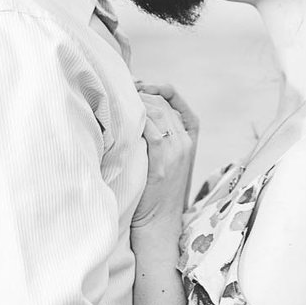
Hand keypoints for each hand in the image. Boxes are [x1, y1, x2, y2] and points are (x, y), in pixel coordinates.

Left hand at [132, 80, 198, 231]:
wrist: (160, 221)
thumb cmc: (154, 189)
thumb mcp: (162, 157)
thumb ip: (156, 133)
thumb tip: (132, 109)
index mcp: (189, 136)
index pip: (174, 98)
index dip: (153, 87)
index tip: (133, 83)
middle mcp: (186, 141)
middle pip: (162, 103)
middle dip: (138, 93)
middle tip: (117, 91)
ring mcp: (177, 152)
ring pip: (157, 113)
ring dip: (134, 105)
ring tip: (116, 103)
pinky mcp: (163, 163)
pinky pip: (152, 132)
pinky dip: (136, 122)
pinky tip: (121, 120)